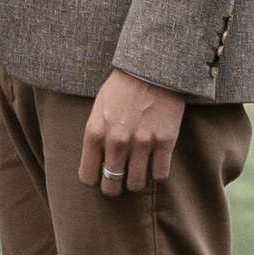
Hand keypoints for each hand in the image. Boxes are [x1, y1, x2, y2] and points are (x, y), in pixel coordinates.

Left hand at [80, 69, 186, 195]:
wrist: (152, 68)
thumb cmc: (122, 87)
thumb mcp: (98, 109)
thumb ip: (96, 137)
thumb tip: (98, 165)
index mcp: (95, 133)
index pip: (88, 177)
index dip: (95, 180)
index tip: (102, 175)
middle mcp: (116, 141)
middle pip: (111, 186)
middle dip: (115, 186)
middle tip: (121, 178)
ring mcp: (142, 142)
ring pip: (136, 185)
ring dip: (137, 180)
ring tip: (139, 168)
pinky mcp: (165, 141)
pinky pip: (160, 175)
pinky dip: (158, 172)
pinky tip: (156, 160)